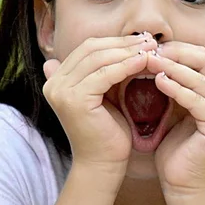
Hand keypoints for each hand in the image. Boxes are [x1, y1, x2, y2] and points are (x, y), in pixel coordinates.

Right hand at [42, 34, 157, 175]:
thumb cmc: (107, 131)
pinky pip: (104, 74)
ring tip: (150, 49)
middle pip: (91, 48)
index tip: (141, 40)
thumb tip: (123, 46)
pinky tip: (144, 62)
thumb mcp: (105, 94)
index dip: (115, 41)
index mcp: (57, 79)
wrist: (102, 164)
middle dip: (123, 43)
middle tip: (149, 40)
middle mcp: (53, 82)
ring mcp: (61, 91)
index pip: (88, 48)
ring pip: (98, 58)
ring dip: (127, 51)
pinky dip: (126, 65)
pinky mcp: (74, 100)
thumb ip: (106, 71)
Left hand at [146, 42, 204, 199]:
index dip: (178, 49)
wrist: (184, 188)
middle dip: (176, 53)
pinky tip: (159, 82)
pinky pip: (198, 100)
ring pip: (202, 78)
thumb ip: (173, 89)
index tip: (151, 48)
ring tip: (149, 62)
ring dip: (173, 68)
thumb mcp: (174, 113)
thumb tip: (153, 60)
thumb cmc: (176, 152)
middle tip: (150, 51)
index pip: (203, 58)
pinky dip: (178, 88)